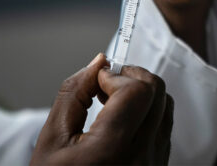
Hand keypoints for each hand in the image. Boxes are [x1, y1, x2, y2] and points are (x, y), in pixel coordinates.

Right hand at [30, 53, 173, 164]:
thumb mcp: (52, 139)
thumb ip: (74, 93)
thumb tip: (98, 62)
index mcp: (112, 149)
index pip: (137, 90)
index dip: (116, 74)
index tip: (98, 80)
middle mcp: (142, 157)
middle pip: (157, 91)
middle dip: (132, 76)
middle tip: (107, 84)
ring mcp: (154, 163)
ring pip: (165, 105)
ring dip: (141, 92)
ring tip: (113, 101)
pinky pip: (164, 125)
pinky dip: (147, 111)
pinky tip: (122, 119)